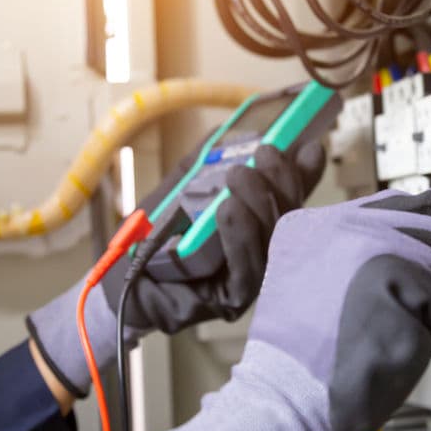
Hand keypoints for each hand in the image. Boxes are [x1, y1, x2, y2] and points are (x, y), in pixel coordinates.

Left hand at [26, 142, 324, 396]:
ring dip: (260, 204)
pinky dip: (240, 237)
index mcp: (256, 225)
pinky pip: (248, 270)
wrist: (120, 278)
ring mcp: (250, 279)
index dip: (302, 174)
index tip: (310, 146)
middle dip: (282, 183)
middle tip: (267, 153)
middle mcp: (261, 252)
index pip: (288, 199)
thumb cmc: (153, 232)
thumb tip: (242, 130)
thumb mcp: (182, 185)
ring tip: (240, 176)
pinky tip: (229, 209)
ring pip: (272, 243)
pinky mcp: (234, 301)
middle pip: (289, 221)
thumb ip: (209, 159)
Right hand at [131, 185, 430, 430]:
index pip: (402, 201)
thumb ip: (381, 257)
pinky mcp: (389, 277)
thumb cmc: (316, 360)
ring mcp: (364, 247)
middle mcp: (338, 223)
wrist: (289, 404)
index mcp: (315, 225)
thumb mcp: (334, 291)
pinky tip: (400, 350)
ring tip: (400, 339)